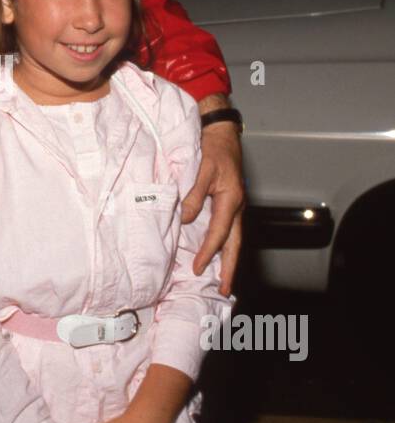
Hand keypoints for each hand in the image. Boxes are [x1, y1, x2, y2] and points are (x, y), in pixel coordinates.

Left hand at [181, 117, 244, 295]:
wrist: (221, 132)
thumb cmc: (213, 147)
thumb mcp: (202, 169)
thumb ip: (194, 195)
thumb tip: (186, 219)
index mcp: (231, 200)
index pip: (219, 234)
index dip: (208, 253)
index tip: (198, 269)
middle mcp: (237, 206)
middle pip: (234, 244)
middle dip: (230, 268)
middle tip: (226, 290)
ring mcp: (235, 205)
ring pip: (233, 238)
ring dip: (228, 259)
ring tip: (224, 279)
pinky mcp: (229, 202)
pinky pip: (229, 229)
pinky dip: (225, 245)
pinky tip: (218, 253)